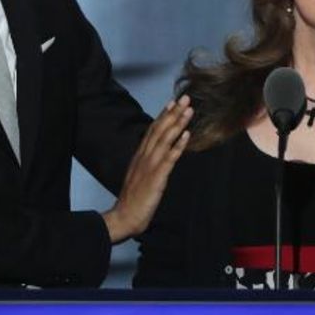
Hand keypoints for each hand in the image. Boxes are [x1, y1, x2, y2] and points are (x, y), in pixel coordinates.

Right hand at [101, 95, 192, 242]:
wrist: (125, 216)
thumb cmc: (133, 199)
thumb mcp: (139, 175)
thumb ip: (147, 162)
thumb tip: (158, 153)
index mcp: (140, 155)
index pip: (152, 130)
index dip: (163, 115)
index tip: (172, 102)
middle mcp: (144, 156)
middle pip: (160, 130)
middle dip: (173, 113)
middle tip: (185, 98)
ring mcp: (150, 165)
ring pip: (165, 139)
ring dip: (178, 123)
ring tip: (189, 110)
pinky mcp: (156, 177)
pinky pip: (169, 158)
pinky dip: (178, 145)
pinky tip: (187, 135)